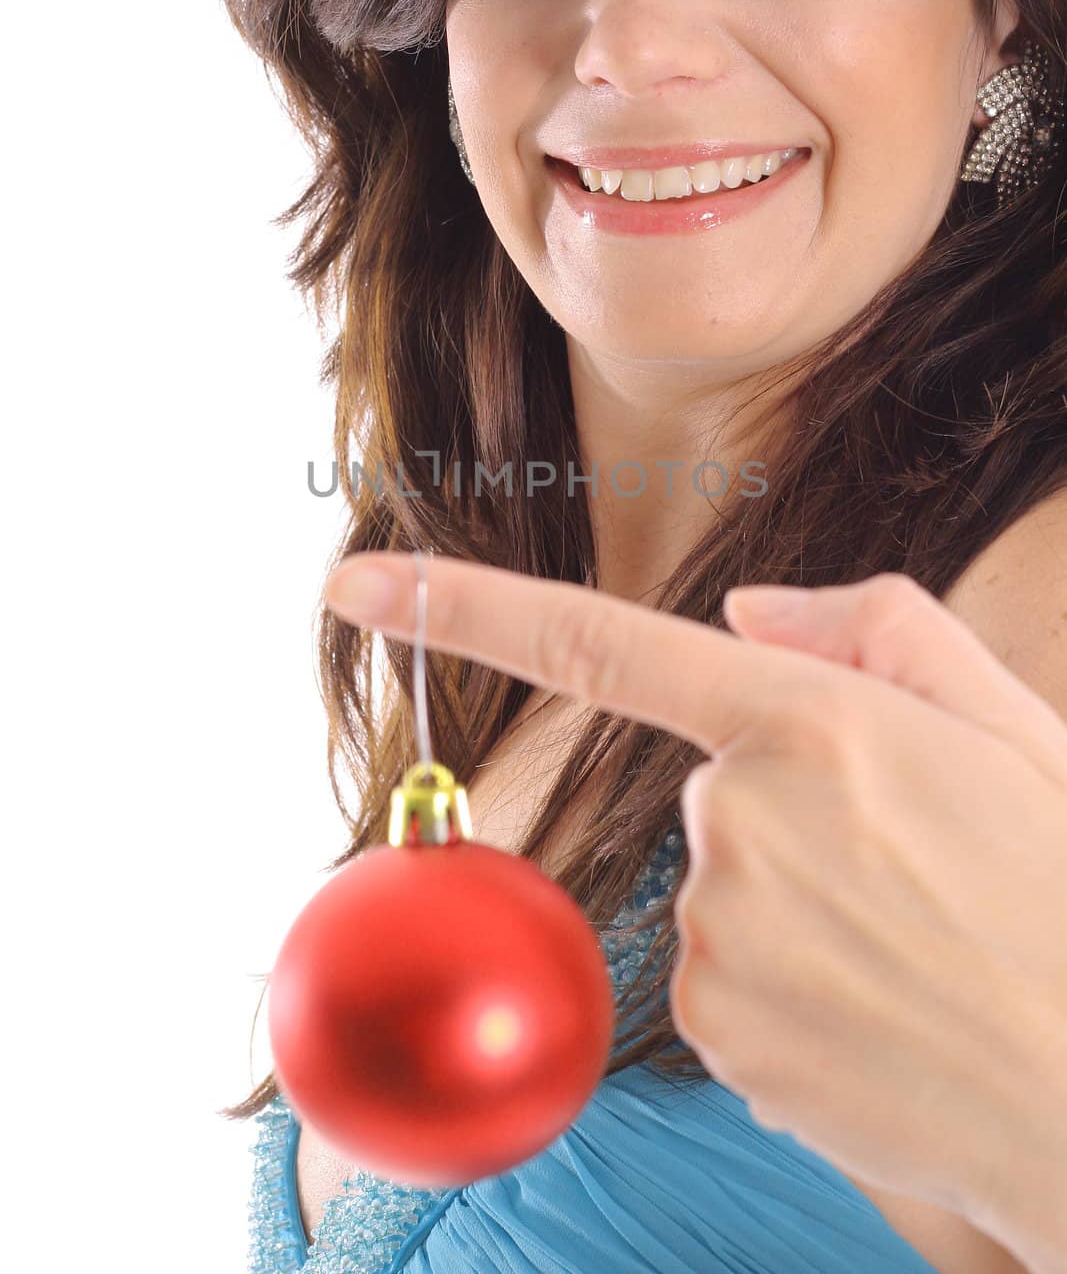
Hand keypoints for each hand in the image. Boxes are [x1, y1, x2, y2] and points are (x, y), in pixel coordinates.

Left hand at [323, 555, 1066, 1243]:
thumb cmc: (1063, 885)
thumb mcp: (1003, 717)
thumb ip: (874, 626)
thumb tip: (748, 610)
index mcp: (811, 718)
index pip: (601, 644)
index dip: (464, 606)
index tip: (355, 580)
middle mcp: (742, 821)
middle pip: (706, 792)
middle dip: (784, 814)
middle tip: (905, 866)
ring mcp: (718, 936)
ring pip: (715, 892)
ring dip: (790, 909)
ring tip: (904, 944)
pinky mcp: (716, 1032)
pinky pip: (718, 984)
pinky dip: (781, 990)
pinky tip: (874, 1009)